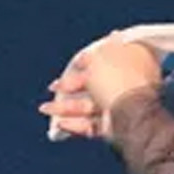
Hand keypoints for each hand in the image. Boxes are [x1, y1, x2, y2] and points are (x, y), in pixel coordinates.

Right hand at [39, 36, 163, 142]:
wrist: (128, 113)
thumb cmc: (116, 80)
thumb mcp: (102, 56)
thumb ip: (96, 54)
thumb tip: (98, 46)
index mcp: (129, 66)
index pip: (105, 63)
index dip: (86, 63)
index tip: (72, 65)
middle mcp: (125, 87)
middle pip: (92, 86)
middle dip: (69, 86)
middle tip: (53, 87)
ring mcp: (119, 108)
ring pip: (87, 107)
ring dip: (64, 107)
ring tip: (44, 108)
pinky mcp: (112, 127)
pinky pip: (91, 126)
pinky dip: (75, 124)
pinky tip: (60, 124)